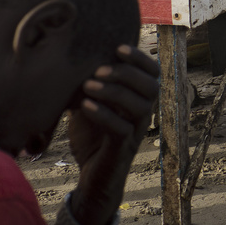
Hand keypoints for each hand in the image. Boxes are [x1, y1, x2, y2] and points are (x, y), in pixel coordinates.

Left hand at [66, 45, 159, 224]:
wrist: (91, 177)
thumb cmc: (92, 137)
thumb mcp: (90, 103)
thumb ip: (90, 83)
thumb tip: (72, 56)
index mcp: (139, 99)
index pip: (153, 73)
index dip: (141, 58)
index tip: (118, 47)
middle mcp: (143, 114)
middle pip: (152, 87)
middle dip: (128, 73)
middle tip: (99, 68)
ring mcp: (135, 132)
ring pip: (141, 107)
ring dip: (115, 92)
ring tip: (88, 84)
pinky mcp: (122, 150)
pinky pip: (121, 129)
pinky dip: (104, 115)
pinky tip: (85, 106)